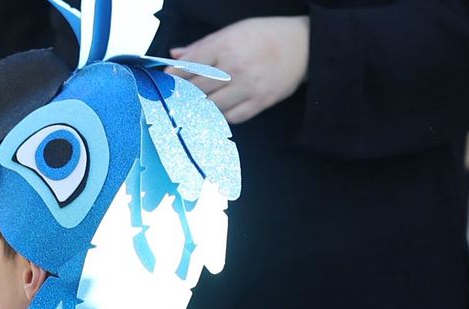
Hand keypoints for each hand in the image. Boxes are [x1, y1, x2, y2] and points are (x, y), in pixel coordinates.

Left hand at [171, 16, 308, 125]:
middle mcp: (235, 67)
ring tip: (188, 111)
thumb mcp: (234, 31)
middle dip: (181, 95)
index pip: (190, 65)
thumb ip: (203, 45)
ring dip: (197, 109)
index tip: (164, 82)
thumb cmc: (266, 35)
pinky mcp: (260, 102)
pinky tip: (214, 113)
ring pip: (211, 106)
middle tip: (171, 100)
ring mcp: (248, 87)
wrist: (304, 46)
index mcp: (225, 45)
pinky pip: (232, 117)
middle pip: (197, 88)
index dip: (173, 76)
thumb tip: (175, 55)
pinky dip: (220, 116)